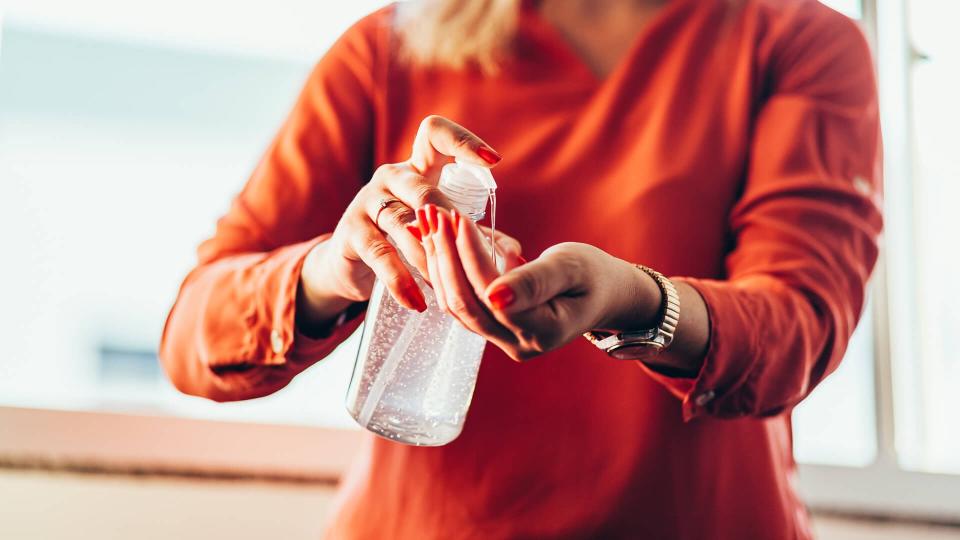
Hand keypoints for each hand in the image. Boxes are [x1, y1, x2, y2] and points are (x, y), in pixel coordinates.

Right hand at [297, 116, 504, 330]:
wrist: (350, 263)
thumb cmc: (406, 240)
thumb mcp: (438, 230)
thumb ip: (473, 234)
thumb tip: (515, 253)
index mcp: (418, 168)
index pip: (435, 134)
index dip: (463, 141)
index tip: (494, 161)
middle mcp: (391, 177)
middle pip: (423, 191)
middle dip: (448, 223)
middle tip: (466, 251)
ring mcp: (368, 202)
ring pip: (403, 225)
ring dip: (429, 258)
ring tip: (447, 288)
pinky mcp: (351, 232)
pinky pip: (381, 255)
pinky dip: (401, 281)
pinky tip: (416, 302)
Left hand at [418, 205, 662, 360]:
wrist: (602, 295)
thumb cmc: (592, 275)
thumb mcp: (571, 268)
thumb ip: (535, 281)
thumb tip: (495, 296)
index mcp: (541, 331)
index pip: (491, 293)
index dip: (470, 254)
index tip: (457, 216)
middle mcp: (516, 344)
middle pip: (465, 302)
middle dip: (445, 255)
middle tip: (432, 212)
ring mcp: (501, 340)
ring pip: (455, 304)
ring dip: (438, 261)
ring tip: (428, 221)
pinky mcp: (490, 329)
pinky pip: (458, 302)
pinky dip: (444, 269)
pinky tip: (435, 239)